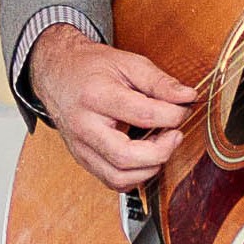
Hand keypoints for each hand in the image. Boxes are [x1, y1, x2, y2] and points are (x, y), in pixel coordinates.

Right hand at [28, 24, 200, 192]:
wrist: (56, 73)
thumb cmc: (89, 67)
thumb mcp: (127, 63)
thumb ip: (159, 81)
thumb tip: (187, 97)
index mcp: (95, 96)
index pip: (143, 115)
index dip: (173, 115)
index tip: (183, 107)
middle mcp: (84, 126)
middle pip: (127, 156)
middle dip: (162, 150)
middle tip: (175, 134)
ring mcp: (80, 147)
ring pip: (119, 177)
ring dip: (149, 167)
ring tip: (160, 145)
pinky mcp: (82, 159)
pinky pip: (112, 181)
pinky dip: (134, 175)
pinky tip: (144, 157)